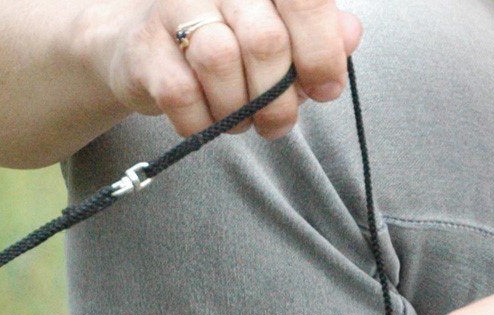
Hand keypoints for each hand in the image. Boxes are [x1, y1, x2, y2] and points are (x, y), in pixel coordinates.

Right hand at [102, 0, 360, 141]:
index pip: (304, 1)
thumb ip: (320, 30)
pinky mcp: (145, 48)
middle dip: (278, 97)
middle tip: (278, 124)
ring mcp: (176, 8)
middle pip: (264, 40)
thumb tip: (349, 38)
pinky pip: (181, 94)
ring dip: (238, 110)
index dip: (322, 51)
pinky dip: (202, 121)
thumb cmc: (226, 35)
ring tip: (240, 121)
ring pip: (220, 63)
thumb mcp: (279, 28)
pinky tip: (207, 121)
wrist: (145, 45)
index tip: (326, 88)